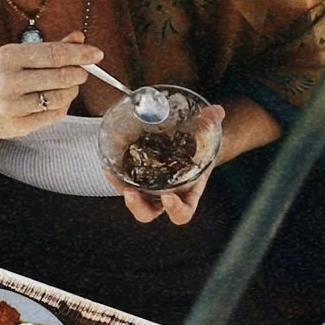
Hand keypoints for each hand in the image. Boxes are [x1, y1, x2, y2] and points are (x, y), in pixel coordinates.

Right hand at [0, 39, 103, 144]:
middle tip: (82, 71)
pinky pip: (52, 116)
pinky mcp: (17, 126)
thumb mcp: (13, 55)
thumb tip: (79, 38)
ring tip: (68, 85)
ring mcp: (13, 106)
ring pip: (60, 97)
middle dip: (78, 73)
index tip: (96, 54)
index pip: (53, 54)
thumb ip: (47, 47)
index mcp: (7, 58)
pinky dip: (62, 106)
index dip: (79, 54)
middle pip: (60, 76)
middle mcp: (9, 82)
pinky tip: (57, 100)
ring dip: (71, 90)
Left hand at [115, 106, 225, 226]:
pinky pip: (122, 183)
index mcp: (187, 193)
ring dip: (121, 190)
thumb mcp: (206, 137)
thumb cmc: (200, 146)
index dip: (176, 210)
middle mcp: (165, 197)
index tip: (168, 197)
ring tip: (112, 173)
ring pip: (132, 201)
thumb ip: (211, 124)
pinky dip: (114, 175)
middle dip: (139, 207)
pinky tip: (108, 163)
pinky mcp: (135, 178)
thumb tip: (217, 110)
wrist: (188, 145)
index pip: (183, 213)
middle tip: (131, 193)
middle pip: (149, 214)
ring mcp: (148, 190)